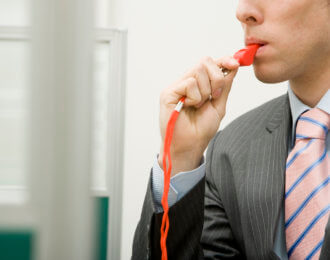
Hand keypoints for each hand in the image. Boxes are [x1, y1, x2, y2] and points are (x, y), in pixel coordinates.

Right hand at [158, 56, 239, 175]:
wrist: (189, 146)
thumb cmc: (200, 130)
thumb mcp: (218, 106)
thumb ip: (224, 87)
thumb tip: (232, 68)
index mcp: (197, 85)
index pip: (209, 64)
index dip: (223, 61)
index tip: (235, 64)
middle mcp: (186, 83)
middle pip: (205, 62)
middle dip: (216, 78)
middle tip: (214, 96)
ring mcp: (176, 87)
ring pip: (198, 70)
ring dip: (205, 91)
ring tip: (199, 105)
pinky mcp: (168, 93)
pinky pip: (189, 83)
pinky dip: (195, 97)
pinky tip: (189, 106)